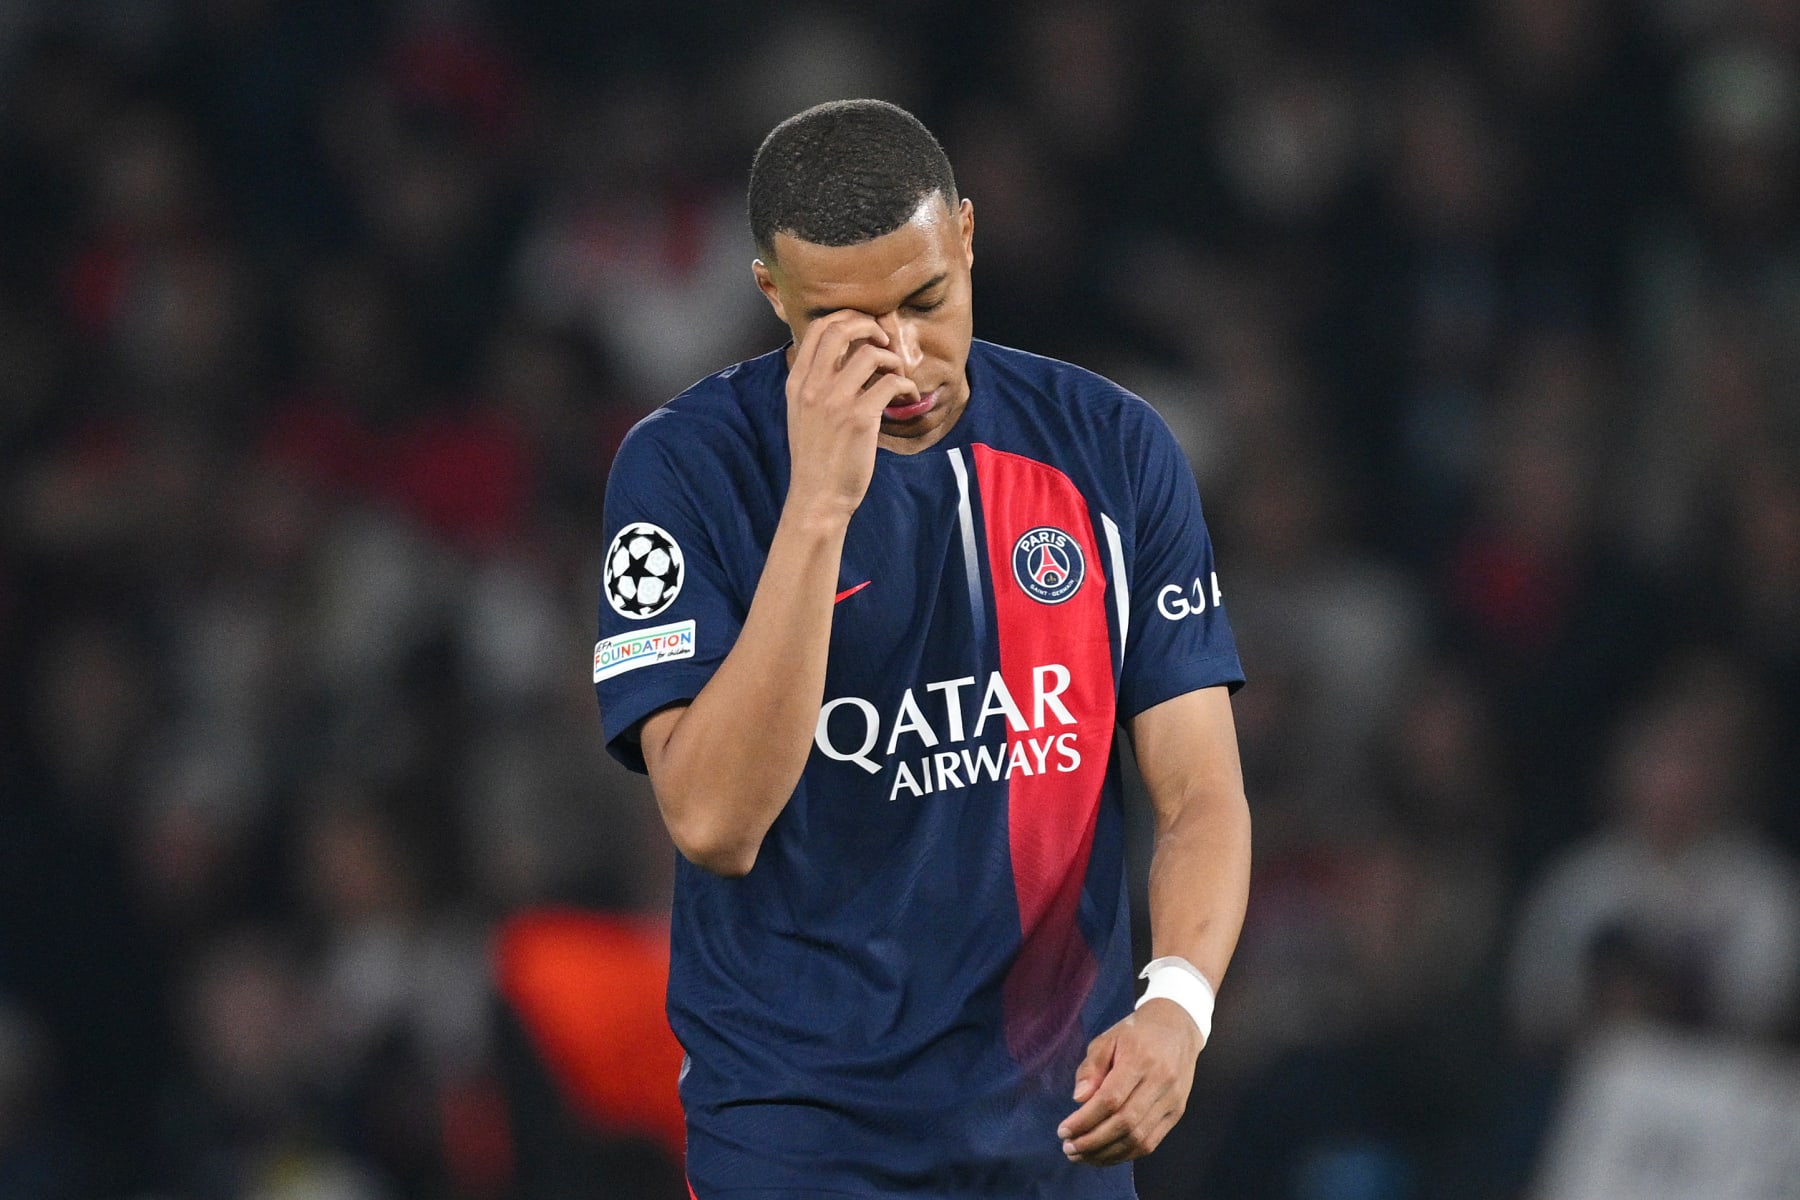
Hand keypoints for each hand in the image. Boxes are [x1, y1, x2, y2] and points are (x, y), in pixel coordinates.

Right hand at [783, 310, 919, 521]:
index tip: (864, 329)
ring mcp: (835, 401)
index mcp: (797, 382)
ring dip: (892, 359)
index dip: (846, 318)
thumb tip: (842, 356)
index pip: (818, 328)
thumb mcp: (801, 413)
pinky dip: (905, 385)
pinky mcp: (860, 418)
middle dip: (869, 326)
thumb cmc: (815, 457)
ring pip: (870, 354)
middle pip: (841, 329)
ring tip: (897, 374)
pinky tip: (908, 396)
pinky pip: (890, 383)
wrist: (817, 496)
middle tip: (884, 341)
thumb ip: (815, 384)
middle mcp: (813, 386)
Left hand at [1057, 1000, 1203, 1165]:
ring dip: (1107, 1154)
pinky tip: (1104, 1155)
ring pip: (1139, 1138)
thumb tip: (1078, 1099)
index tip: (1063, 1131)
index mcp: (1140, 1059)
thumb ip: (1091, 1068)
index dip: (1085, 1120)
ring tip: (1081, 1156)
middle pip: (1125, 1123)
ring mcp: (1172, 1100)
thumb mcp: (1107, 1039)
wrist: (1177, 1028)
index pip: (1111, 1099)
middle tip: (1068, 1148)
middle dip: (1093, 1142)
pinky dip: (1125, 1154)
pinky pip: (1151, 1143)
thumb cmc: (1135, 1033)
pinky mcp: (1177, 1113)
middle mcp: (1160, 1082)